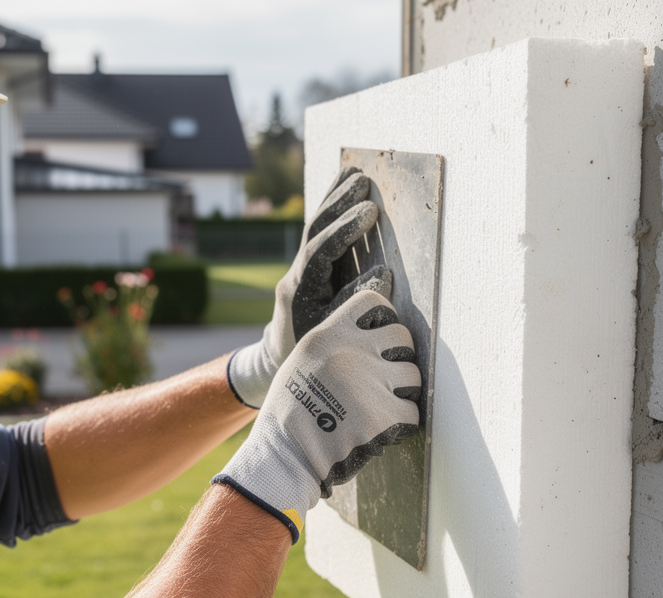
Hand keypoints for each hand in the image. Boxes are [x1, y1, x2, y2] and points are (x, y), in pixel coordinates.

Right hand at [214, 290, 420, 541]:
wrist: (285, 455)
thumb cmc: (292, 412)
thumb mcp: (303, 362)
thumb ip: (334, 345)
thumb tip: (372, 333)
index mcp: (328, 335)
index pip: (372, 303)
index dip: (385, 318)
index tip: (383, 338)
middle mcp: (350, 352)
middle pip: (402, 337)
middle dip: (399, 357)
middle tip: (385, 379)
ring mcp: (368, 383)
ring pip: (413, 375)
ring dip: (403, 392)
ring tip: (381, 407)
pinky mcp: (382, 416)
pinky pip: (412, 412)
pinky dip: (402, 423)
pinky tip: (382, 429)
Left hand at [226, 168, 390, 407]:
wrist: (279, 359)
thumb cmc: (311, 350)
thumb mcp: (335, 332)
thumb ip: (356, 303)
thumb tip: (383, 273)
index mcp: (300, 289)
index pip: (321, 250)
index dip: (344, 230)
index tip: (369, 212)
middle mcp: (296, 273)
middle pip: (315, 229)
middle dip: (338, 203)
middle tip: (362, 180)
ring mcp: (299, 268)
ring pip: (315, 227)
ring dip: (334, 199)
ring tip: (354, 173)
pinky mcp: (307, 268)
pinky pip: (320, 234)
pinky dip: (333, 213)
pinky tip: (344, 194)